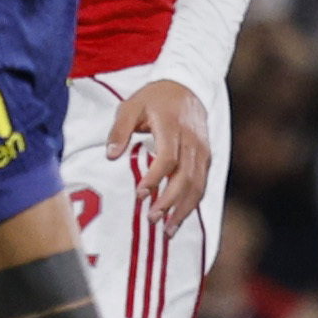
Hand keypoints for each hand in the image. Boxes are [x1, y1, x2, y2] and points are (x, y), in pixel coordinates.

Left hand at [108, 78, 214, 226]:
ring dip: (184, 209)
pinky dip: (192, 203)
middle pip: (185, 176)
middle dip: (170, 201)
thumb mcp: (130, 106)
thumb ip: (119, 130)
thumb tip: (110, 156)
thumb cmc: (154, 99)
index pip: (167, 158)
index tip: (140, 194)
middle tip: (153, 219)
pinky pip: (202, 183)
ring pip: (197, 184)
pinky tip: (180, 217)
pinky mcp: (206, 157)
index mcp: (172, 127)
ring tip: (168, 230)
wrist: (187, 86)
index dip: (155, 178)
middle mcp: (192, 141)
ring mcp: (202, 150)